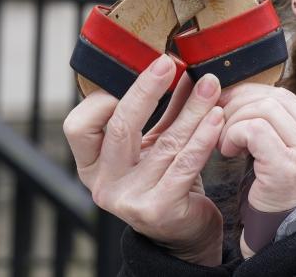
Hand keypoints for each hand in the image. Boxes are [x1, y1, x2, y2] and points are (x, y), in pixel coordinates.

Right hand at [63, 55, 225, 265]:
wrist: (186, 232)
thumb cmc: (168, 179)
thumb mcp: (156, 142)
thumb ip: (164, 108)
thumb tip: (178, 64)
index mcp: (93, 164)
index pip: (77, 126)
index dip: (101, 99)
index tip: (132, 75)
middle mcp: (103, 184)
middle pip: (120, 127)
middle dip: (146, 90)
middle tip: (167, 64)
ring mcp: (129, 200)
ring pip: (164, 142)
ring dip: (191, 108)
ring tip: (209, 85)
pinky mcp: (160, 209)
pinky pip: (185, 164)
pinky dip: (203, 136)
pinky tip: (217, 116)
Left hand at [217, 83, 295, 212]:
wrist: (279, 237)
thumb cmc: (278, 192)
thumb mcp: (289, 150)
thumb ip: (278, 122)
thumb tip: (242, 89)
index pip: (287, 97)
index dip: (252, 94)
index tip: (229, 103)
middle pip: (276, 98)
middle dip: (240, 104)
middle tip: (219, 119)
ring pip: (265, 109)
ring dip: (234, 120)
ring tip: (225, 141)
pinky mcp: (289, 169)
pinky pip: (254, 130)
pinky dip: (234, 133)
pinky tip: (227, 150)